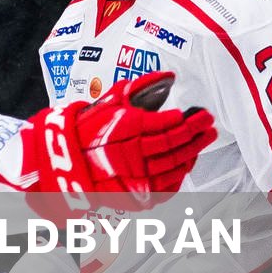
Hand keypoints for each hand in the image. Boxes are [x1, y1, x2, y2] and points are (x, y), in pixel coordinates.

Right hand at [20, 71, 214, 215]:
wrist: (62, 163)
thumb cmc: (86, 130)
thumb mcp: (109, 102)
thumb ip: (140, 87)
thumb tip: (168, 77)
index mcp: (125, 130)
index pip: (167, 125)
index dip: (187, 120)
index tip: (197, 114)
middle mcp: (131, 155)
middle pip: (175, 145)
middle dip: (196, 134)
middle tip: (208, 125)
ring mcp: (133, 179)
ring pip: (174, 166)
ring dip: (193, 153)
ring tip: (203, 140)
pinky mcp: (134, 195)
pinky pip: (166, 187)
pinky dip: (179, 174)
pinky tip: (186, 162)